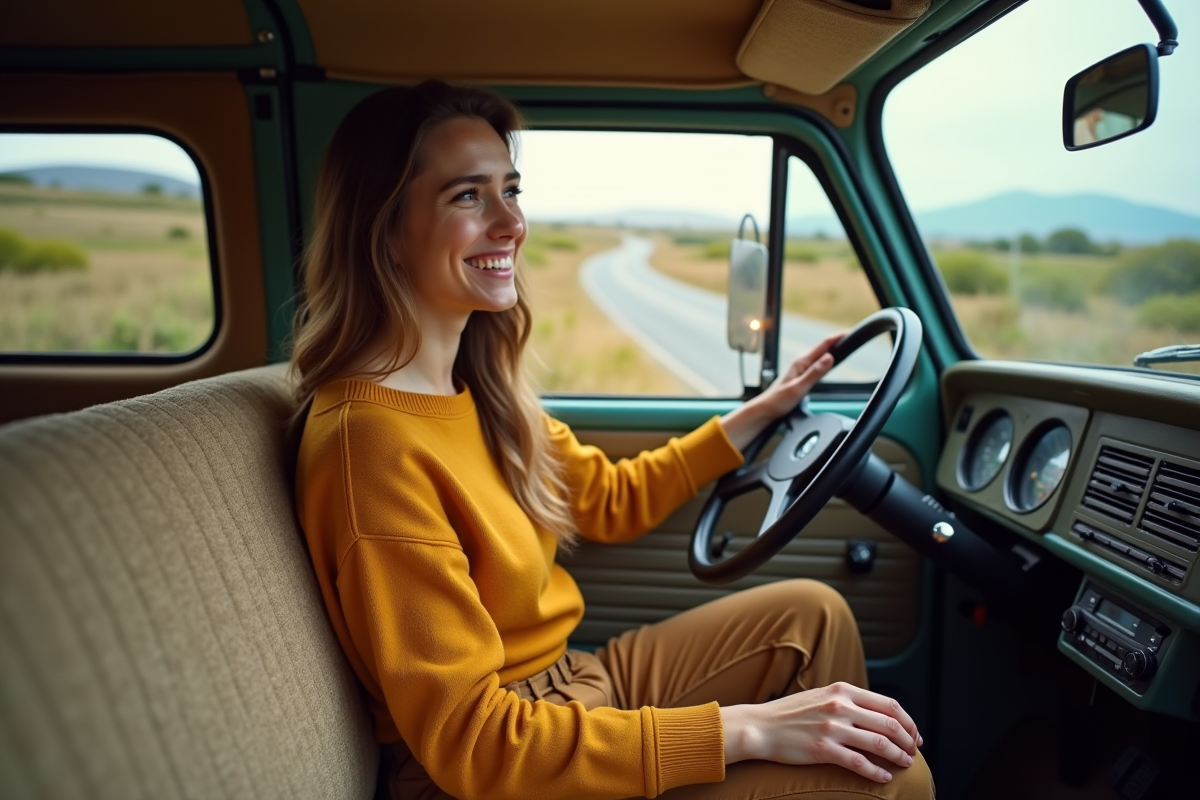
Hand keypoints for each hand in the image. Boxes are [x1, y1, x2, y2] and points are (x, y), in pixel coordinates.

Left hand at [720, 332, 842, 451]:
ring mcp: (801, 368)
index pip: (823, 345)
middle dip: (837, 340)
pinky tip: (830, 360)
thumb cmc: (778, 400)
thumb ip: (815, 373)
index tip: (849, 332)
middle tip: (851, 336)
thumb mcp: (799, 387)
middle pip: (823, 347)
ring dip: (832, 348)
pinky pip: (817, 363)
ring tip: (844, 344)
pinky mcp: (802, 375)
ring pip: (820, 355)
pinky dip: (826, 359)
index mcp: (801, 362)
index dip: (837, 337)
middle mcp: (801, 362)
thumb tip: (829, 357)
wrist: (766, 410)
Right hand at [720, 682, 922, 782]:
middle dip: (908, 741)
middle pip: (889, 724)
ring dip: (898, 756)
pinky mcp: (823, 749)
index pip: (889, 704)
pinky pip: (859, 763)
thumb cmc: (791, 714)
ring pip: (879, 744)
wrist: (760, 727)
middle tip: (913, 753)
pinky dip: (876, 772)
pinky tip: (884, 777)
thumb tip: (878, 714)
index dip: (908, 722)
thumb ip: (848, 701)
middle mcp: (840, 706)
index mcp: (843, 690)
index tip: (914, 735)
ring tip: (905, 765)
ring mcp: (831, 727)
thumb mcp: (822, 696)